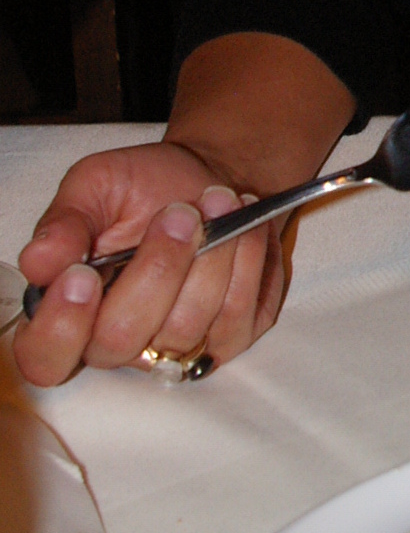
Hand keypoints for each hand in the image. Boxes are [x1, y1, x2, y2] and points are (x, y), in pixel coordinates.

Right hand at [13, 141, 285, 388]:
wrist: (206, 176)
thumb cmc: (141, 187)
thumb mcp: (94, 186)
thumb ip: (65, 223)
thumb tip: (38, 262)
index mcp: (68, 310)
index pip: (46, 356)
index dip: (61, 326)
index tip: (83, 274)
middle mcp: (116, 341)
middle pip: (122, 338)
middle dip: (157, 269)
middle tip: (179, 213)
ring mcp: (174, 347)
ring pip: (186, 328)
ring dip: (212, 257)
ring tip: (220, 198)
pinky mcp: (227, 339)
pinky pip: (238, 320)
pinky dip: (247, 265)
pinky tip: (246, 225)